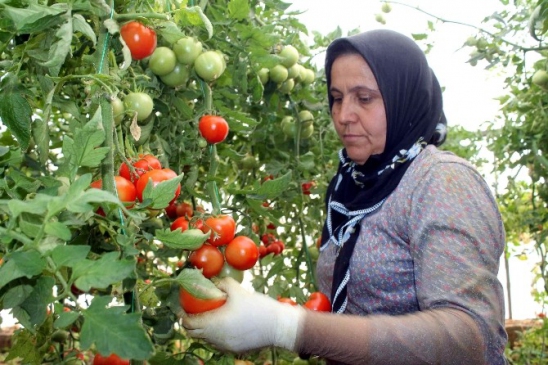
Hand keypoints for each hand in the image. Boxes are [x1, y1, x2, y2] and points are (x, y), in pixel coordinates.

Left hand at [182, 277, 304, 352]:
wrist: (277, 326)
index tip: (181, 308)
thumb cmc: (256, 307)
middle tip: (192, 312)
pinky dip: (216, 335)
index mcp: (213, 324)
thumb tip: (214, 281)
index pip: (188, 323)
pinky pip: (219, 343)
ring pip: (207, 340)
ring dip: (204, 330)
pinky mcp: (234, 350)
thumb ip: (223, 284)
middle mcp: (215, 339)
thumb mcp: (238, 291)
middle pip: (194, 334)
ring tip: (208, 317)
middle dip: (190, 323)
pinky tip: (224, 325)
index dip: (182, 316)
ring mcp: (225, 347)